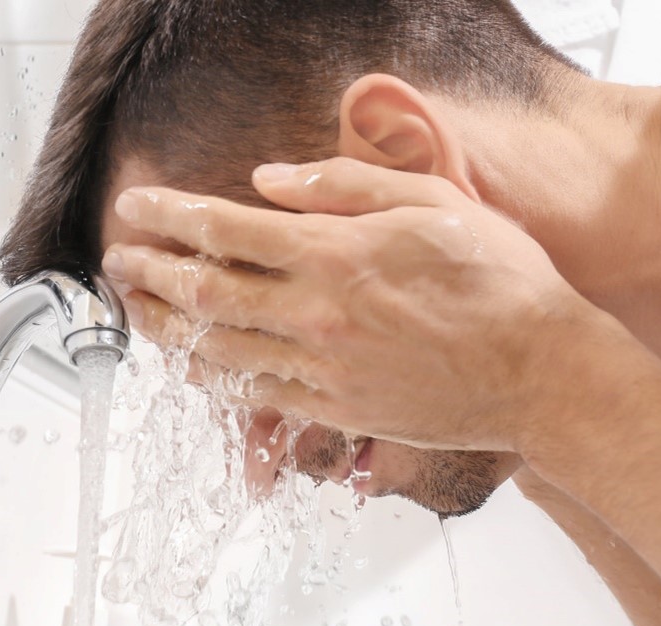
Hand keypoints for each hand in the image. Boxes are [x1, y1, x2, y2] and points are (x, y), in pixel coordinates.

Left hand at [101, 157, 611, 451]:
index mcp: (335, 254)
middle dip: (150, 272)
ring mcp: (324, 369)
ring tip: (135, 310)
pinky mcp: (338, 410)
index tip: (135, 205)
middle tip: (117, 259)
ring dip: (166, 329)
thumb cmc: (500, 280)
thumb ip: (341, 186)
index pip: (225, 230)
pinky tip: (193, 366)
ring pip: (219, 350)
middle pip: (205, 293)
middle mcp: (317, 315)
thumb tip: (269, 181)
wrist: (542, 371)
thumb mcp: (428, 202)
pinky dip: (215, 379)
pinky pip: (258, 397)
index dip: (168, 215)